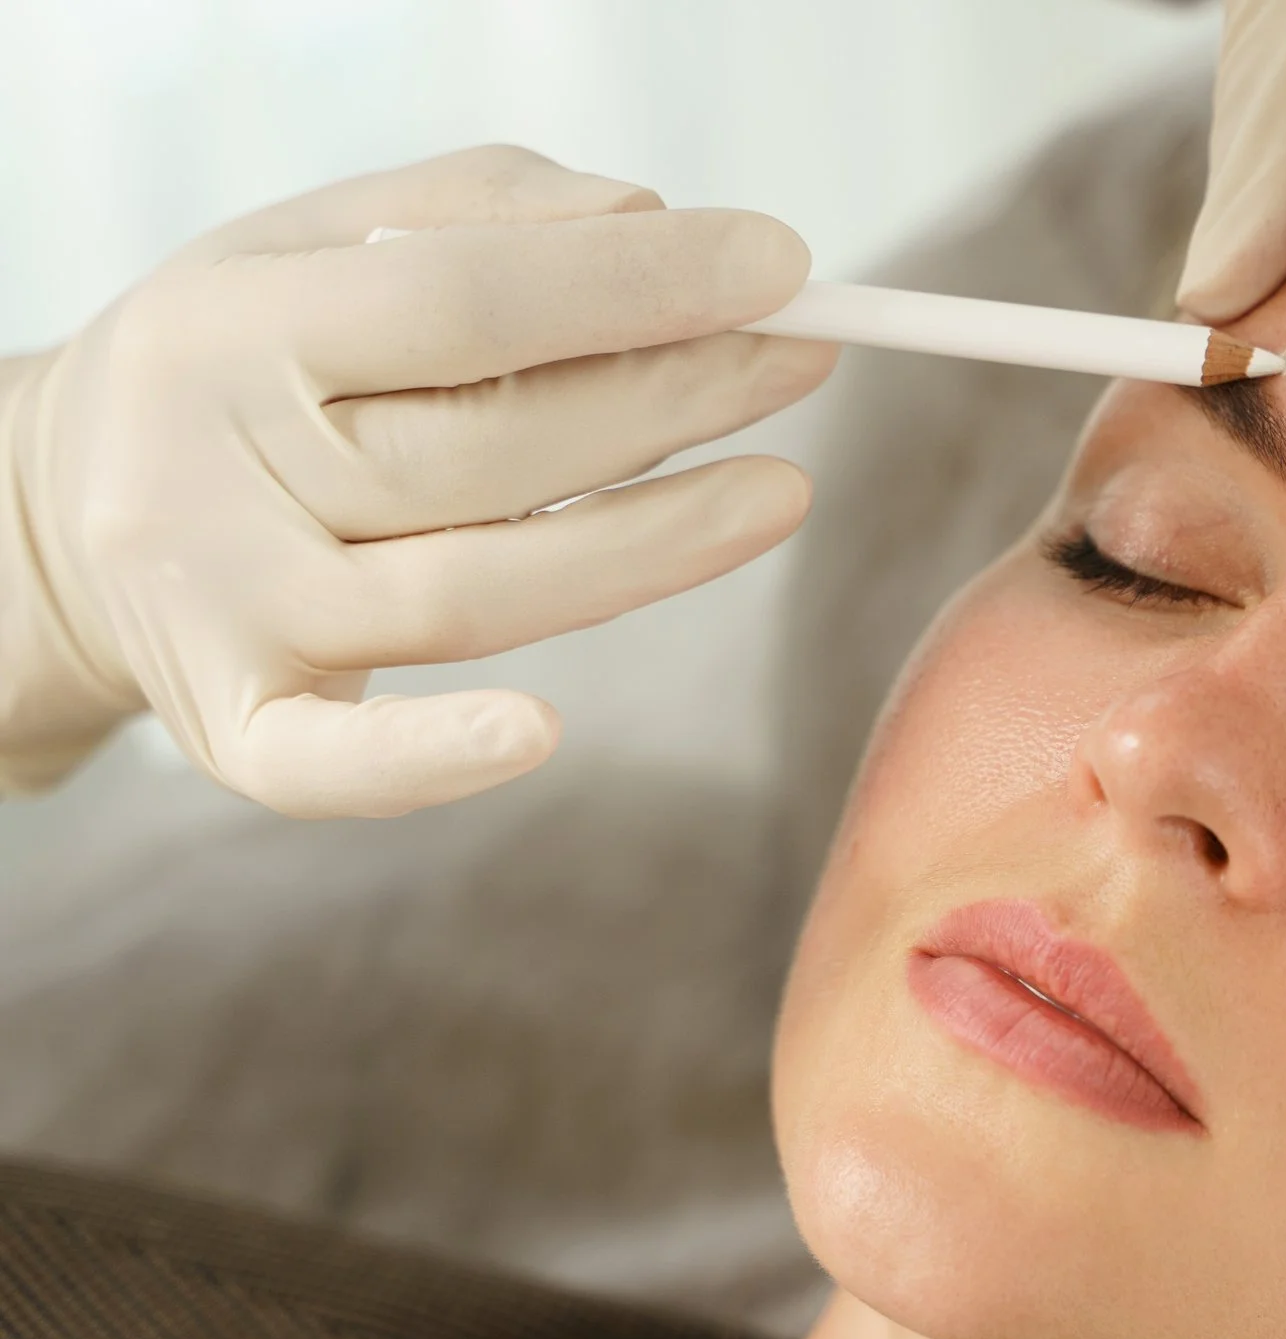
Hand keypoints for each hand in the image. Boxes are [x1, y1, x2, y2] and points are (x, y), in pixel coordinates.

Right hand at [0, 145, 840, 816]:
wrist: (58, 507)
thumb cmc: (245, 366)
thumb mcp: (316, 247)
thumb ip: (480, 216)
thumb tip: (652, 222)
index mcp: (231, 328)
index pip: (461, 299)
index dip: (632, 284)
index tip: (776, 262)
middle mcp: (216, 475)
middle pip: (486, 450)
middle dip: (668, 400)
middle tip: (803, 357)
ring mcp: (227, 613)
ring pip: (468, 594)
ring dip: (647, 547)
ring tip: (781, 490)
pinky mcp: (239, 730)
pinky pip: (336, 766)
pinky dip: (434, 757)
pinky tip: (541, 734)